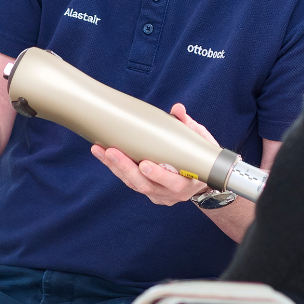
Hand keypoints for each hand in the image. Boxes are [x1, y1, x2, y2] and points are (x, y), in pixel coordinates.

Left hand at [93, 103, 213, 206]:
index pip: (174, 183)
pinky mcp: (148, 192)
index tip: (145, 164)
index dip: (159, 175)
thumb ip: (188, 126)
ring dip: (115, 167)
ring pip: (134, 184)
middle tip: (112, 152)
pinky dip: (116, 168)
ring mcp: (159, 195)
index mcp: (190, 182)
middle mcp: (172, 193)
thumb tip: (177, 109)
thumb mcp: (201, 142)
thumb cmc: (201, 157)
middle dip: (127, 168)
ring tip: (100, 150)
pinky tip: (103, 154)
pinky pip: (129, 182)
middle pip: (146, 186)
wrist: (203, 180)